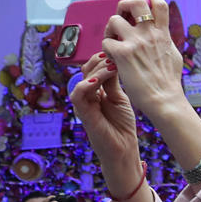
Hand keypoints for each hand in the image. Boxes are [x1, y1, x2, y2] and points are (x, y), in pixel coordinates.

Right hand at [71, 55, 141, 175]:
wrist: (123, 149)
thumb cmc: (121, 125)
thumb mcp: (119, 98)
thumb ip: (113, 82)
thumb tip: (114, 60)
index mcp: (95, 90)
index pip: (93, 67)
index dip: (103, 57)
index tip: (117, 51)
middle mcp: (87, 95)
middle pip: (86, 70)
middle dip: (100, 60)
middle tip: (115, 56)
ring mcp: (83, 104)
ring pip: (82, 79)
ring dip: (97, 70)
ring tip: (112, 66)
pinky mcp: (83, 114)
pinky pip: (77, 95)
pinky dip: (86, 85)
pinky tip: (99, 80)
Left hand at [100, 0, 187, 119]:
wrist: (163, 99)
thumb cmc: (168, 82)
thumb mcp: (172, 54)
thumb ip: (164, 40)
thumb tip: (162, 32)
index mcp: (163, 33)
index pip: (159, 3)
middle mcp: (150, 34)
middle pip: (135, 2)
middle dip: (124, 5)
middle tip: (122, 17)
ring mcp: (136, 42)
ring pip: (114, 20)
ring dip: (110, 30)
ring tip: (114, 41)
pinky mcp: (123, 54)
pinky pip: (106, 42)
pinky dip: (107, 49)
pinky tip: (113, 58)